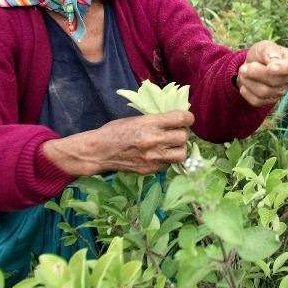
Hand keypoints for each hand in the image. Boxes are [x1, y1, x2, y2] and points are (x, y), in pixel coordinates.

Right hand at [44, 110, 193, 175]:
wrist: (99, 151)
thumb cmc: (116, 131)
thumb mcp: (137, 119)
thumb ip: (157, 120)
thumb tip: (177, 120)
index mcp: (151, 123)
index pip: (182, 118)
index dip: (188, 118)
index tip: (186, 119)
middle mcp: (154, 140)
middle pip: (184, 137)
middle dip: (183, 133)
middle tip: (176, 132)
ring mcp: (153, 157)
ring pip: (182, 154)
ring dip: (180, 148)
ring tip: (172, 145)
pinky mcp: (150, 169)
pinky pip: (169, 164)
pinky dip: (168, 159)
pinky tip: (160, 154)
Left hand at [237, 40, 287, 106]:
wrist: (252, 66)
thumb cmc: (261, 54)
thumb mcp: (264, 46)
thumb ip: (270, 50)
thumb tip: (274, 59)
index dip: (282, 68)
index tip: (269, 67)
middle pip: (274, 81)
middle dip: (255, 73)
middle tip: (243, 68)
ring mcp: (280, 92)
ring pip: (264, 92)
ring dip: (248, 82)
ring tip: (243, 73)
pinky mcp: (270, 101)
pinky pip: (257, 101)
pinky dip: (246, 92)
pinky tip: (245, 83)